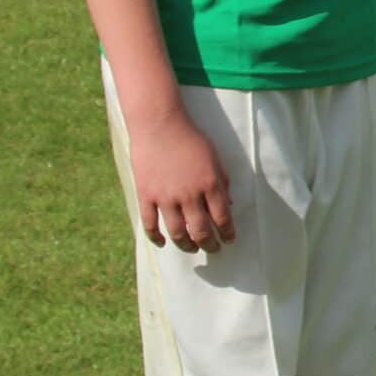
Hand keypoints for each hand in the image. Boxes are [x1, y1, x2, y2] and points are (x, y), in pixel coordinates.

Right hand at [128, 111, 234, 251]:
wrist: (160, 125)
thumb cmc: (190, 139)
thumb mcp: (215, 158)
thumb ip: (222, 181)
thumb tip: (228, 203)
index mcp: (210, 185)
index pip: (222, 218)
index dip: (227, 233)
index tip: (229, 240)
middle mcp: (189, 195)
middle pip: (201, 231)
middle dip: (210, 244)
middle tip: (213, 249)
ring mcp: (166, 197)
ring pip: (177, 233)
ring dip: (187, 245)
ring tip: (192, 249)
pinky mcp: (146, 196)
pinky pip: (150, 225)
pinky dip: (156, 238)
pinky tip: (163, 243)